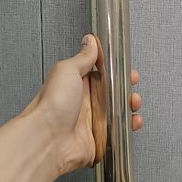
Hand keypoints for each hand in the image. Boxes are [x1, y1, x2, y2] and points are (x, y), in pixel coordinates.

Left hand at [22, 34, 142, 175]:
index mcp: (77, 84)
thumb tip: (90, 41)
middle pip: (113, 93)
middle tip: (131, 86)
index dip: (116, 71)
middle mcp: (85, 102)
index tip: (126, 70)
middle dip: (126, 88)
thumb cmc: (52, 105)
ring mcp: (93, 121)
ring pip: (119, 111)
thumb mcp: (68, 70)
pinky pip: (119, 131)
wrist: (48, 139)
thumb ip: (83, 57)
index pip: (102, 74)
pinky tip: (132, 121)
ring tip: (133, 103)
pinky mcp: (99, 138)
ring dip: (130, 106)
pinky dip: (129, 126)